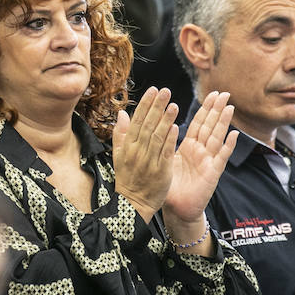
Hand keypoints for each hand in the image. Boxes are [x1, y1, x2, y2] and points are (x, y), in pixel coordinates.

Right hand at [113, 87, 177, 221]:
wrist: (133, 204)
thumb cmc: (128, 178)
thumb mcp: (118, 155)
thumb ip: (120, 133)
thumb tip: (122, 113)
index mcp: (127, 147)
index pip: (137, 121)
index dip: (146, 104)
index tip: (153, 90)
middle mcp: (137, 152)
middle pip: (147, 125)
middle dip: (157, 107)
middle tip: (165, 91)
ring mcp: (149, 162)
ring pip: (157, 137)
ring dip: (165, 120)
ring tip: (173, 104)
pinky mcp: (160, 171)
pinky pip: (165, 153)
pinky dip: (169, 140)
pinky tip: (176, 127)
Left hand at [162, 91, 237, 231]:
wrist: (176, 209)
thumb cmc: (169, 186)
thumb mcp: (162, 160)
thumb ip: (158, 143)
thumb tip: (147, 126)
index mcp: (188, 147)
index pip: (198, 123)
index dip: (205, 108)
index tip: (212, 93)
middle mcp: (200, 151)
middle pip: (210, 126)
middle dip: (217, 109)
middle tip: (225, 93)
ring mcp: (208, 161)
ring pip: (217, 137)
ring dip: (224, 122)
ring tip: (229, 107)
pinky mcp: (212, 173)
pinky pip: (222, 157)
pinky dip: (228, 146)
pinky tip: (234, 134)